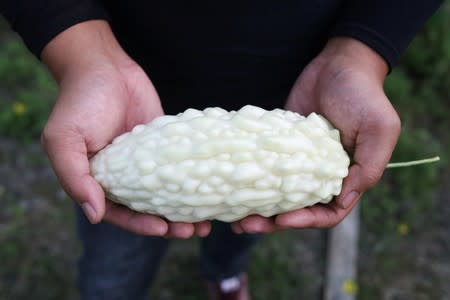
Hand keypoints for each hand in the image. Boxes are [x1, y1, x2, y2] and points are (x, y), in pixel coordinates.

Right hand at [41, 20, 209, 237]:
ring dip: (185, 207)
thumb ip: (75, 178)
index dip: (140, 224)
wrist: (104, 66)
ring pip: (167, 192)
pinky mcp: (164, 145)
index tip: (163, 228)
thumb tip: (94, 214)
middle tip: (192, 230)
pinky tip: (210, 187)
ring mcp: (146, 161)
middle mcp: (124, 176)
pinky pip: (180, 166)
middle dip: (169, 223)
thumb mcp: (63, 139)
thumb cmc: (79, 101)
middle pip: (148, 208)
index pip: (120, 212)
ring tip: (205, 220)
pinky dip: (192, 179)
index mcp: (98, 181)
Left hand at [232, 37, 399, 233]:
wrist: (337, 63)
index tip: (282, 219)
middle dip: (273, 221)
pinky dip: (252, 181)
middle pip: (297, 209)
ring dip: (258, 208)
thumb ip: (368, 167)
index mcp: (347, 177)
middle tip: (246, 225)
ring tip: (234, 216)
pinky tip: (232, 186)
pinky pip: (266, 169)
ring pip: (278, 194)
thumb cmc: (362, 94)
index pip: (328, 212)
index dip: (306, 221)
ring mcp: (299, 162)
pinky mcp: (281, 147)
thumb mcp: (378, 129)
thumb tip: (343, 201)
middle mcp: (321, 175)